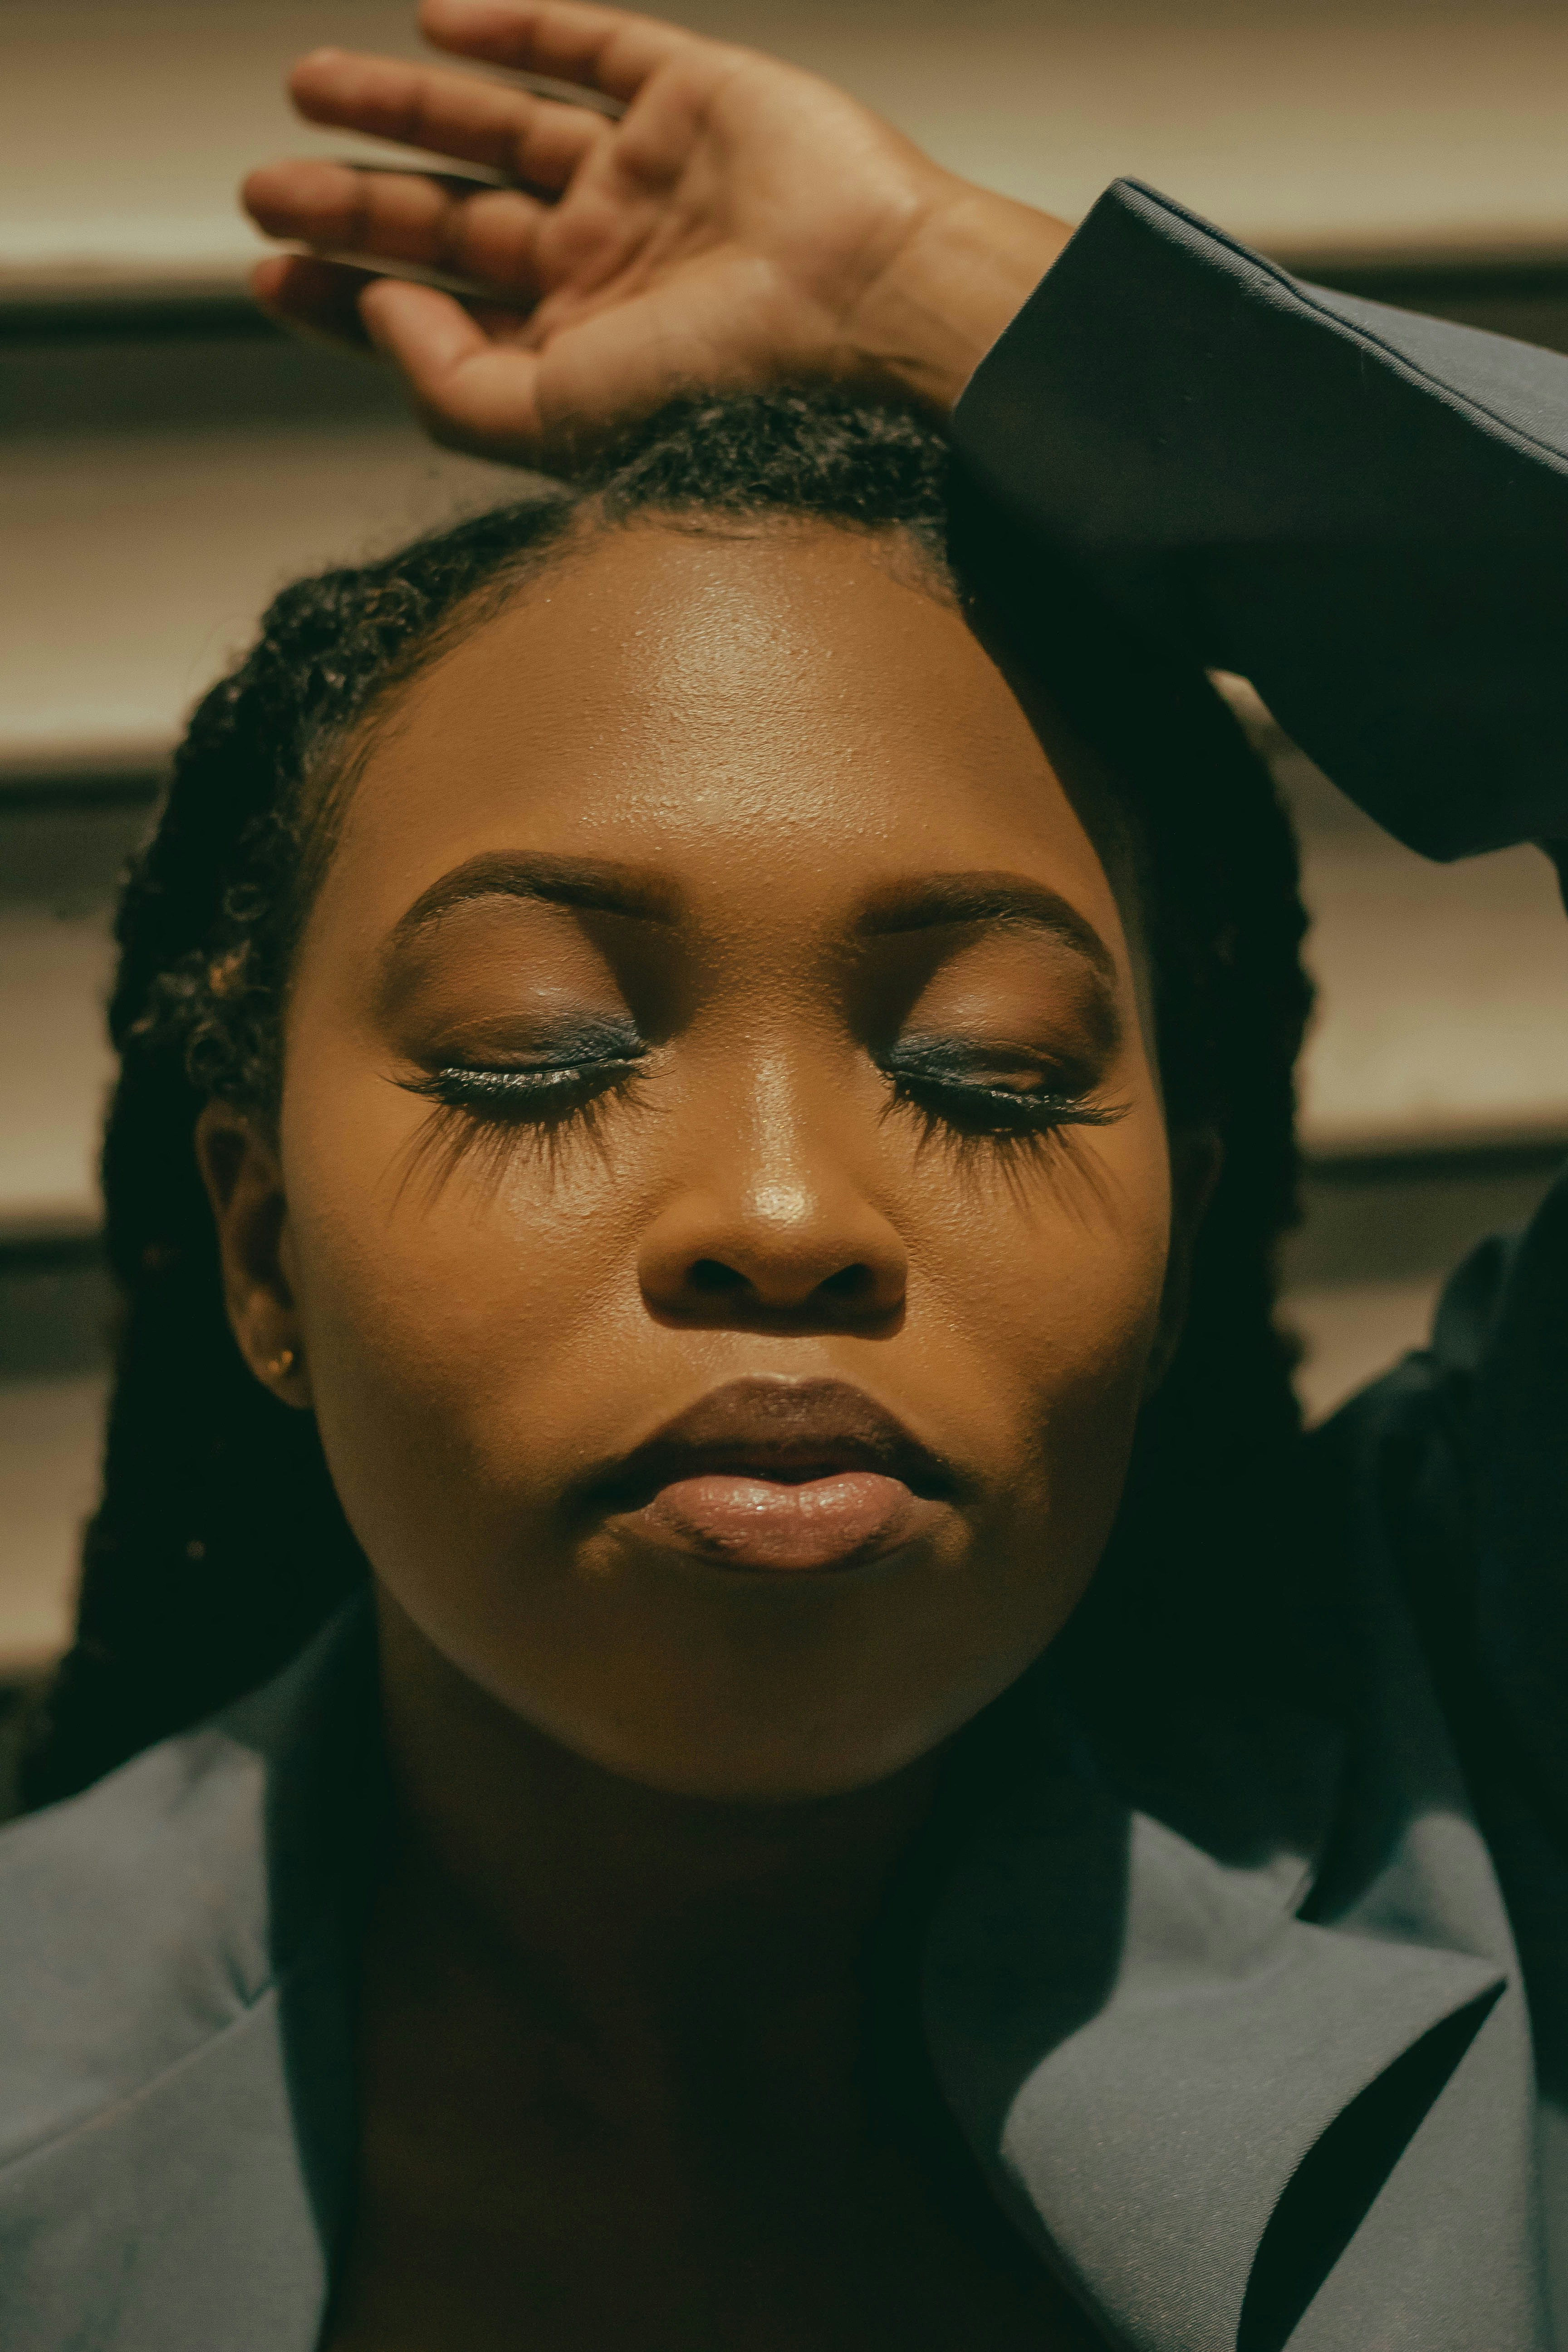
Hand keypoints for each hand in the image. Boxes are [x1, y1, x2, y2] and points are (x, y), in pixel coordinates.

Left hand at [242, 0, 1071, 468]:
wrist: (866, 304)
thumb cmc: (736, 384)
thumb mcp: (555, 418)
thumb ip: (450, 385)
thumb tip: (374, 310)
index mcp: (580, 351)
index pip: (437, 318)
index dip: (346, 296)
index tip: (272, 274)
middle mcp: (607, 267)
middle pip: (450, 225)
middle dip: (353, 203)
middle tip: (263, 186)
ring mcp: (647, 178)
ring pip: (497, 130)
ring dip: (401, 108)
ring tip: (306, 87)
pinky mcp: (693, 96)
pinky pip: (589, 45)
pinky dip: (511, 27)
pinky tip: (436, 22)